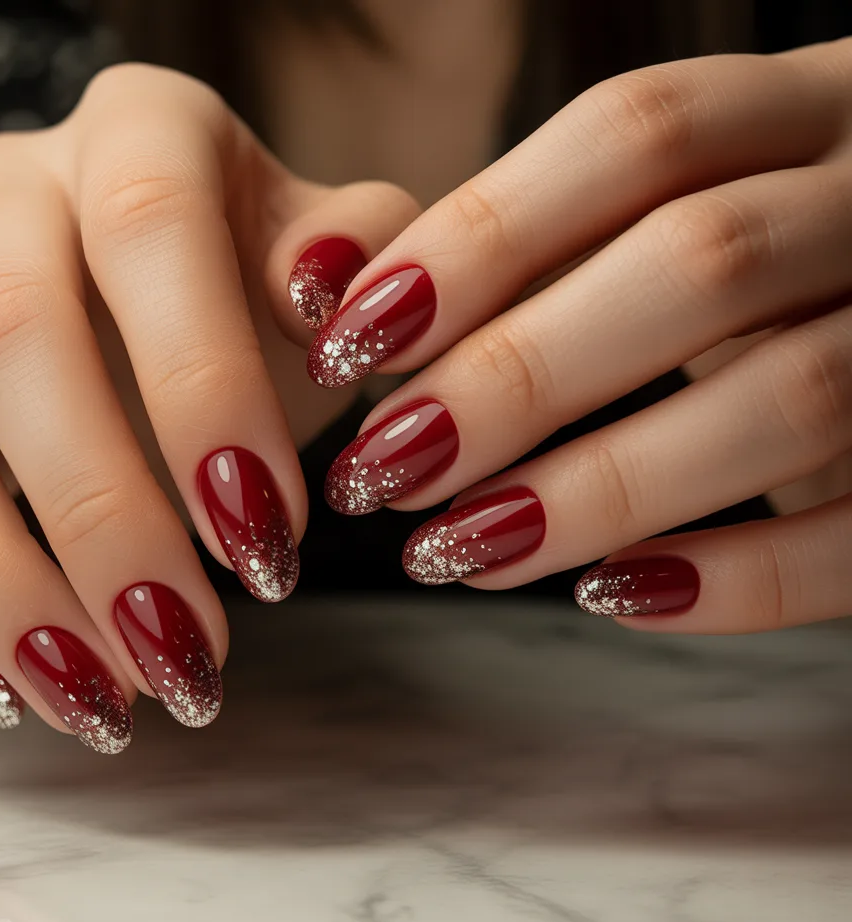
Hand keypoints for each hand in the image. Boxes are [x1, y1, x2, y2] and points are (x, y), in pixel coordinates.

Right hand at [0, 64, 416, 748]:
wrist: (189, 310)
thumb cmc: (277, 292)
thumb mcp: (345, 258)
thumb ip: (360, 260)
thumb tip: (330, 301)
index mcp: (140, 132)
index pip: (150, 230)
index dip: (202, 388)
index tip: (269, 543)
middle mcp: (13, 196)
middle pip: (12, 339)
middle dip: (101, 518)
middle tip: (185, 649)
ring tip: (104, 701)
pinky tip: (5, 688)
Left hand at [308, 39, 851, 633]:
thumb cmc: (758, 272)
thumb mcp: (667, 222)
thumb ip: (536, 246)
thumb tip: (333, 295)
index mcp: (806, 109)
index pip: (635, 133)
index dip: (477, 239)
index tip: (350, 343)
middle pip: (701, 262)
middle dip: (515, 379)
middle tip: (381, 472)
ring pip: (790, 395)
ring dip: (597, 490)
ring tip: (457, 552)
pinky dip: (738, 580)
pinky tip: (611, 597)